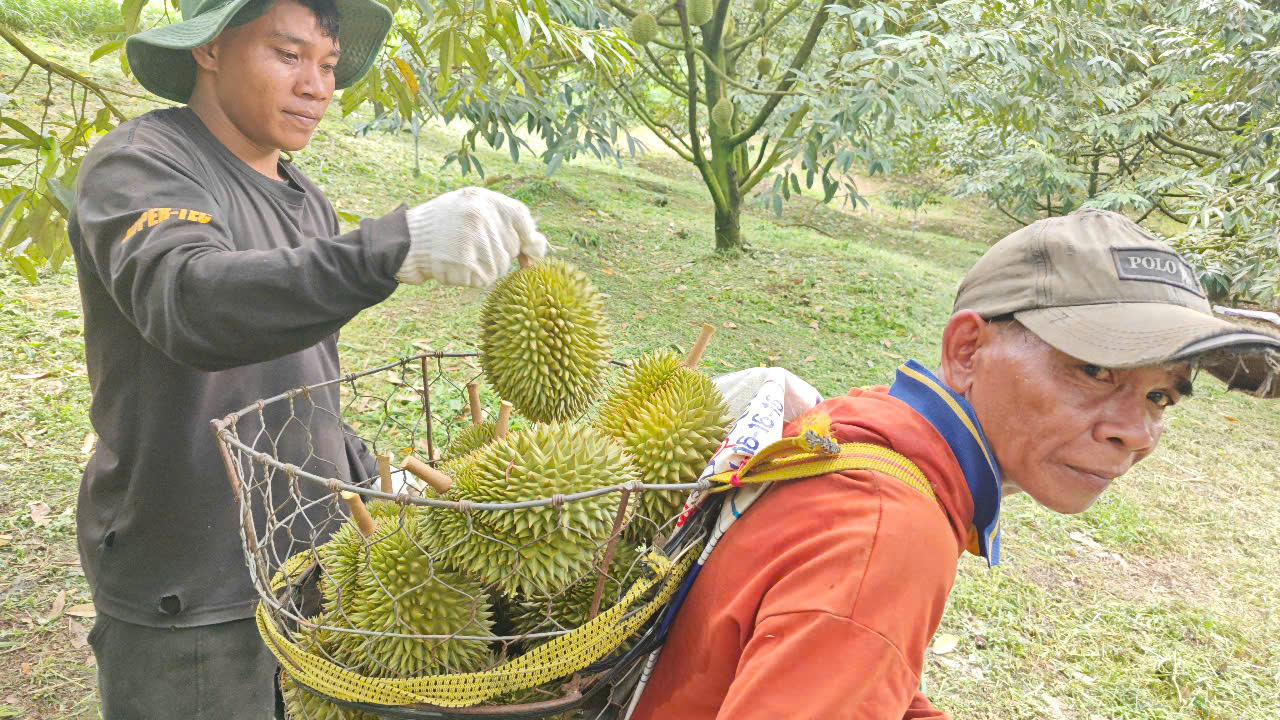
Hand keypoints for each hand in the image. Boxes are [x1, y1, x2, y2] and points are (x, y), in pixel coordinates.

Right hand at [397, 187, 548, 286]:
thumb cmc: (440, 225)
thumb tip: (539, 246)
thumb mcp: (468, 207)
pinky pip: (484, 280)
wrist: (405, 241)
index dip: (531, 238)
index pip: (521, 216)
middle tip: (469, 247)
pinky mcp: (467, 263)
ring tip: (458, 254)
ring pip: (500, 268)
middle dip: (498, 255)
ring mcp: (474, 240)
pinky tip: (453, 266)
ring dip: (484, 269)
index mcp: (482, 199)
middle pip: (511, 248)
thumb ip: (501, 219)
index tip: (532, 254)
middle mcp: (481, 216)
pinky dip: (472, 279)